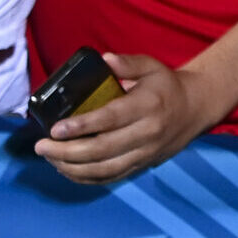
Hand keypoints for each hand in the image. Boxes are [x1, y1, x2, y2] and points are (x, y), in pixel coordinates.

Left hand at [35, 53, 209, 184]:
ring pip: (105, 169)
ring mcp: (145, 153)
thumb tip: (104, 59)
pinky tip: (67, 169)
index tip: (55, 128)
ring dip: (72, 168)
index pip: (111, 119)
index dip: (82, 126)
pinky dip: (86, 178)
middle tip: (41, 147)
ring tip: (49, 159)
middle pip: (102, 150)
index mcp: (147, 106)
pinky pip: (111, 177)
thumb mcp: (151, 66)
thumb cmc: (166, 85)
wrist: (196, 108)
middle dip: (67, 152)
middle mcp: (147, 133)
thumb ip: (128, 63)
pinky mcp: (142, 165)